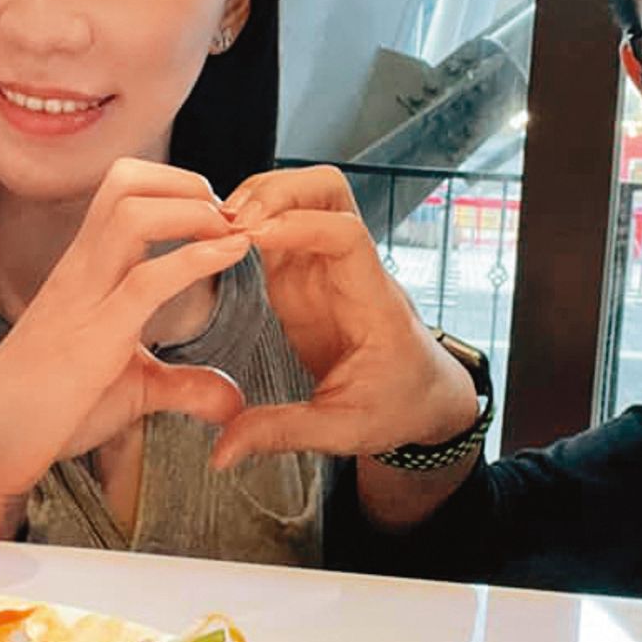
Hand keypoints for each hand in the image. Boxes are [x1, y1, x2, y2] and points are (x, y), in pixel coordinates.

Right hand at [0, 159, 251, 532]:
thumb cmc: (50, 412)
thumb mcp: (132, 390)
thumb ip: (184, 386)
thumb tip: (232, 400)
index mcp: (86, 270)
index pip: (122, 191)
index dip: (176, 187)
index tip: (218, 220)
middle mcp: (82, 270)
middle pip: (125, 182)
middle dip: (186, 183)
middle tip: (229, 219)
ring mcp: (84, 298)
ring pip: (132, 213)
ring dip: (191, 210)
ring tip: (229, 232)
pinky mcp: (94, 336)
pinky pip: (146, 279)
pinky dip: (196, 258)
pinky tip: (231, 255)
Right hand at [211, 166, 478, 468]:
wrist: (422, 398)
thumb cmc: (395, 406)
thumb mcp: (343, 430)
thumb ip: (282, 433)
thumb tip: (222, 451)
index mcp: (372, 300)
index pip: (347, 235)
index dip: (300, 224)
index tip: (254, 235)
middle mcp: (352, 270)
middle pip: (329, 190)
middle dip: (280, 189)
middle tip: (233, 220)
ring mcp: (328, 266)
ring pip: (304, 197)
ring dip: (263, 196)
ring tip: (219, 226)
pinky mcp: (305, 274)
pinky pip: (281, 226)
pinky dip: (252, 218)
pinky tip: (221, 237)